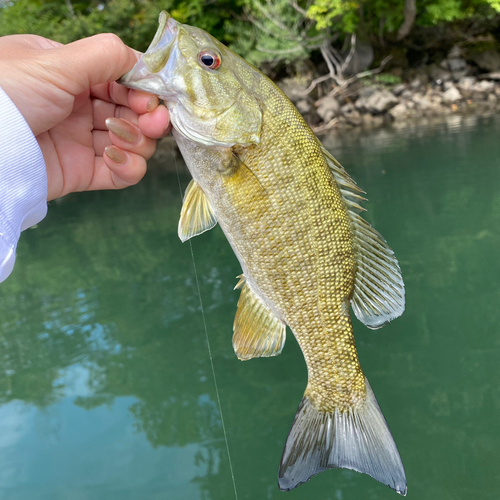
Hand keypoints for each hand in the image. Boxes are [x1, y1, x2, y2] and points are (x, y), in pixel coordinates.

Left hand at [0, 34, 169, 200]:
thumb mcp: (55, 63)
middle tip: (153, 122)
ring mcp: (82, 142)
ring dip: (138, 142)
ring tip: (121, 138)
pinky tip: (115, 159)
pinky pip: (122, 174)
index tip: (151, 98)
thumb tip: (145, 61)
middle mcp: (80, 107)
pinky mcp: (83, 173)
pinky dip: (128, 168)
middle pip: (133, 113)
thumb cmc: (10, 93)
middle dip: (148, 117)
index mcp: (72, 76)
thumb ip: (105, 55)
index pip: (122, 81)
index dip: (143, 90)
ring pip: (133, 143)